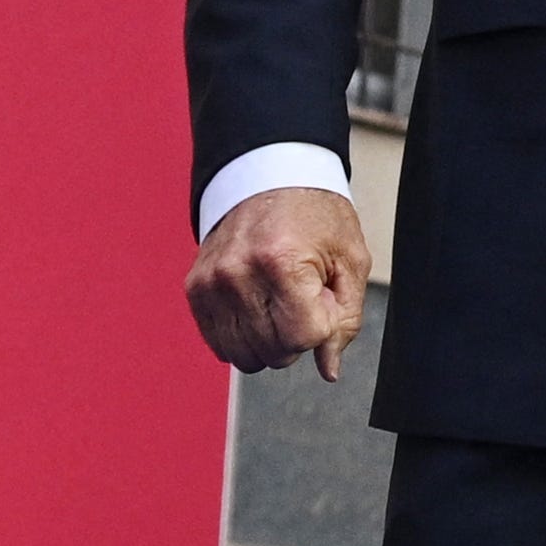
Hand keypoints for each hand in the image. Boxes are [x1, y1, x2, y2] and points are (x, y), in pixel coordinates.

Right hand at [187, 184, 369, 378]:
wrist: (268, 177)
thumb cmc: (315, 215)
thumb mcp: (349, 259)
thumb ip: (345, 319)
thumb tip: (328, 368)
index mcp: (281, 262)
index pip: (305, 337)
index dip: (324, 326)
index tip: (324, 298)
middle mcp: (238, 274)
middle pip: (275, 352)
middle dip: (298, 335)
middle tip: (303, 297)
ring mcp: (211, 283)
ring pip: (245, 357)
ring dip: (270, 342)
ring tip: (279, 304)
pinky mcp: (195, 290)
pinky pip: (220, 345)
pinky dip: (244, 337)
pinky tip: (257, 308)